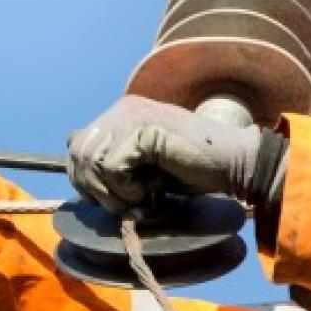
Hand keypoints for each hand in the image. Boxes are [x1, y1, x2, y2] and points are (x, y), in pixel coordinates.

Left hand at [66, 95, 262, 214]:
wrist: (234, 163)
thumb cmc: (194, 169)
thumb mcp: (145, 166)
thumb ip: (116, 163)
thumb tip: (77, 171)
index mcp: (122, 113)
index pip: (76, 146)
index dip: (85, 179)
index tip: (112, 198)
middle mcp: (123, 108)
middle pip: (78, 154)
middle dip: (96, 189)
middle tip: (129, 203)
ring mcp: (132, 116)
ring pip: (93, 162)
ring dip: (115, 192)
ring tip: (143, 196)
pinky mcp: (143, 130)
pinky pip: (113, 168)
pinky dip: (129, 188)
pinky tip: (154, 187)